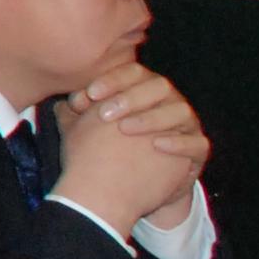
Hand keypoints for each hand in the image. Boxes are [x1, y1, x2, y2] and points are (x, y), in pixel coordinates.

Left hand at [50, 62, 207, 236]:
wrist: (138, 186)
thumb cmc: (113, 151)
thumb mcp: (91, 132)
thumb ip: (77, 116)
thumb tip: (60, 104)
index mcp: (144, 90)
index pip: (133, 73)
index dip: (113, 80)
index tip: (88, 94)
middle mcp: (169, 102)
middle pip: (159, 86)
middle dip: (131, 97)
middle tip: (105, 114)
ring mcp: (187, 125)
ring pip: (180, 111)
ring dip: (152, 118)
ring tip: (125, 129)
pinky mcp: (197, 150)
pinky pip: (197, 142)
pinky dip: (179, 142)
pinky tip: (157, 145)